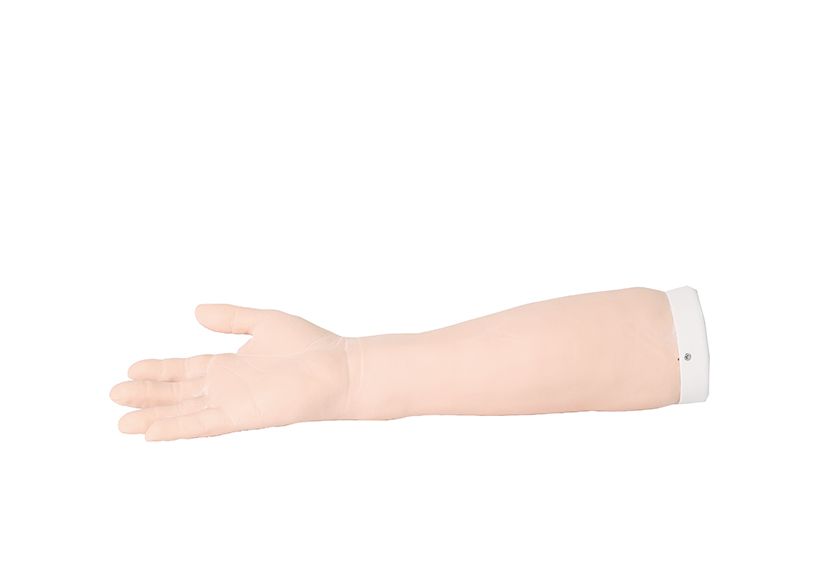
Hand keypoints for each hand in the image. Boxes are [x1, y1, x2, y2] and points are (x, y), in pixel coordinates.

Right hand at [110, 305, 349, 440]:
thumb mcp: (263, 322)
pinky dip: (178, 428)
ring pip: (185, 412)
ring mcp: (234, 404)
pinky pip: (204, 424)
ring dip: (154, 417)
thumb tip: (195, 311)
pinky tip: (152, 432)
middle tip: (114, 396)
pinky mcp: (244, 416)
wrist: (339, 367)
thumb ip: (231, 318)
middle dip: (147, 395)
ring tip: (121, 423)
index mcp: (231, 366)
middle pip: (179, 393)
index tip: (130, 369)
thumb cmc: (310, 346)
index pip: (186, 370)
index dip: (158, 370)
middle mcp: (228, 388)